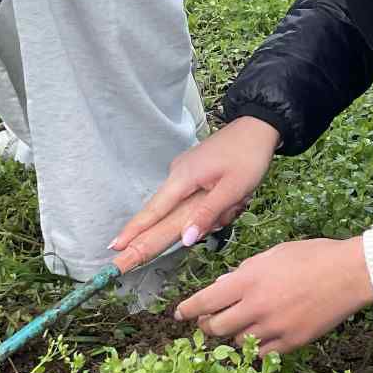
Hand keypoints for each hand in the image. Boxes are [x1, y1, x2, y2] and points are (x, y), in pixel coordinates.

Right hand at [111, 116, 280, 271]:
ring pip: (191, 206)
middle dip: (194, 222)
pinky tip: (237, 196)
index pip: (153, 211)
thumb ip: (207, 214)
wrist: (258, 126)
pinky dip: (216, 202)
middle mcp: (177, 174)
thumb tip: (185, 240)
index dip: (134, 231)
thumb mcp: (233, 189)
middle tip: (205, 220)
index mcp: (182, 178)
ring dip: (215, 211)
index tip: (114, 246)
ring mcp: (186, 172)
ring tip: (240, 198)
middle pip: (171, 212)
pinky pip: (198, 197)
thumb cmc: (248, 156)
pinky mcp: (195, 172)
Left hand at [174, 237, 372, 355]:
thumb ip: (245, 272)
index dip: (188, 310)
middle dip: (207, 326)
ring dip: (232, 336)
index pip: (205, 301)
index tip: (179, 314)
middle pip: (217, 327)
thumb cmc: (314, 256)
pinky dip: (255, 349)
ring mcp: (274, 327)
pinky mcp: (292, 342)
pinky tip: (258, 339)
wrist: (351, 273)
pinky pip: (262, 354)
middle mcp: (256, 306)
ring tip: (237, 327)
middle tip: (208, 323)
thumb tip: (224, 287)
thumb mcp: (273, 255)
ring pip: (238, 342)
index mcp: (248, 280)